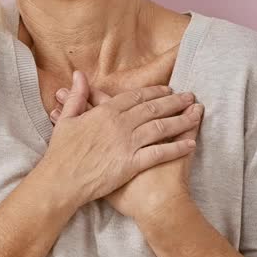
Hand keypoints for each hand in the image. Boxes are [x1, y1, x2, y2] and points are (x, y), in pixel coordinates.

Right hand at [39, 71, 200, 209]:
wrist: (61, 181)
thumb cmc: (61, 153)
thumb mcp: (66, 120)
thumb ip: (77, 96)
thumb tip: (79, 75)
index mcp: (105, 112)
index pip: (135, 97)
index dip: (154, 92)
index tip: (167, 89)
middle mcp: (120, 124)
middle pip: (153, 108)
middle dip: (174, 101)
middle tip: (190, 97)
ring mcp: (127, 144)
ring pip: (160, 127)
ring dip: (181, 119)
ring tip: (196, 114)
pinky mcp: (132, 164)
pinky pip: (159, 153)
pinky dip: (177, 148)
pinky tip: (191, 143)